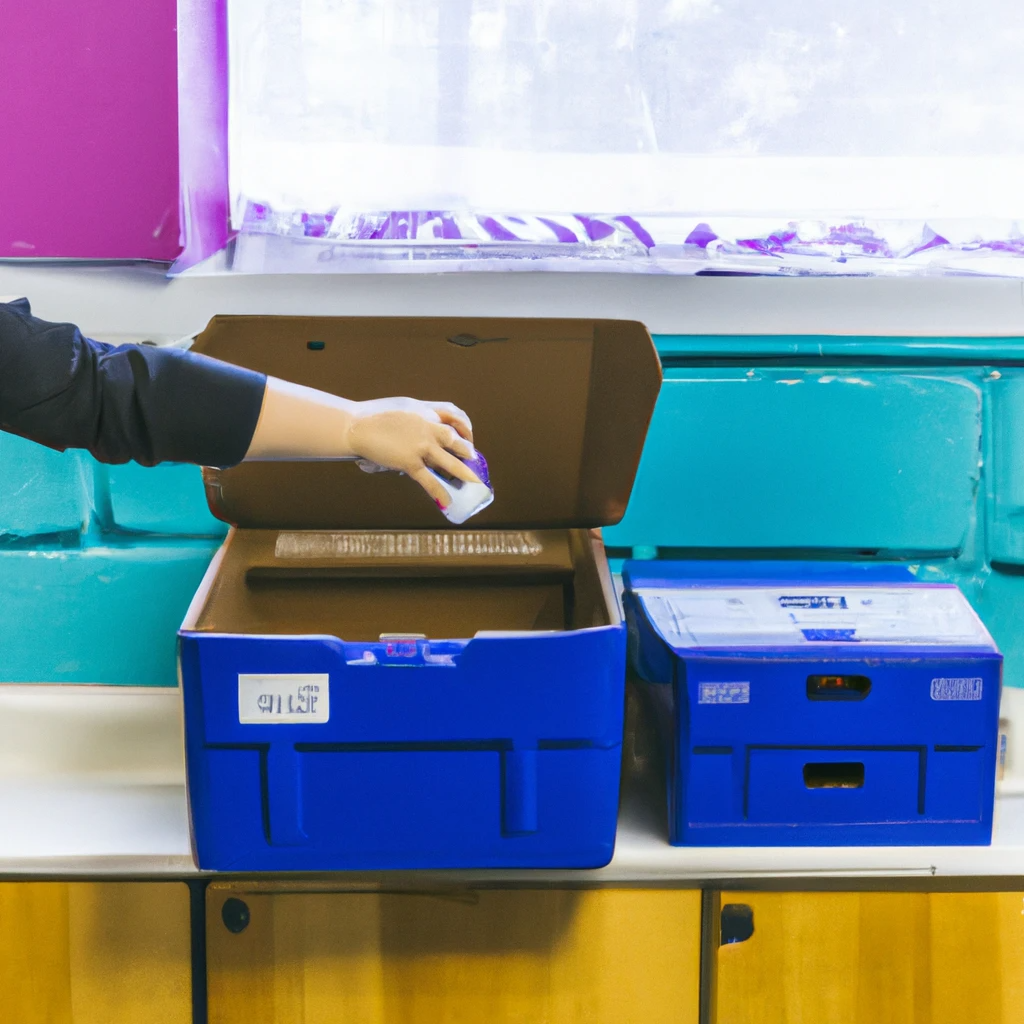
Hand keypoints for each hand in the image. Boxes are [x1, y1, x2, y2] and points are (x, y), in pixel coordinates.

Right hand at [346, 398, 479, 506]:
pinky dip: (439, 492)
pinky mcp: (410, 462)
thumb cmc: (373, 417)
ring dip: (463, 472)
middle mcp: (427, 428)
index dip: (463, 426)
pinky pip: (428, 480)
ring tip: (475, 481)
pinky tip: (447, 501)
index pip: (452, 416)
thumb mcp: (401, 409)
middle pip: (455, 440)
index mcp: (425, 412)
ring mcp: (420, 446)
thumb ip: (417, 419)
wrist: (356, 426)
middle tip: (473, 458)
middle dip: (467, 450)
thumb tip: (424, 429)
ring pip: (449, 461)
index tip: (467, 434)